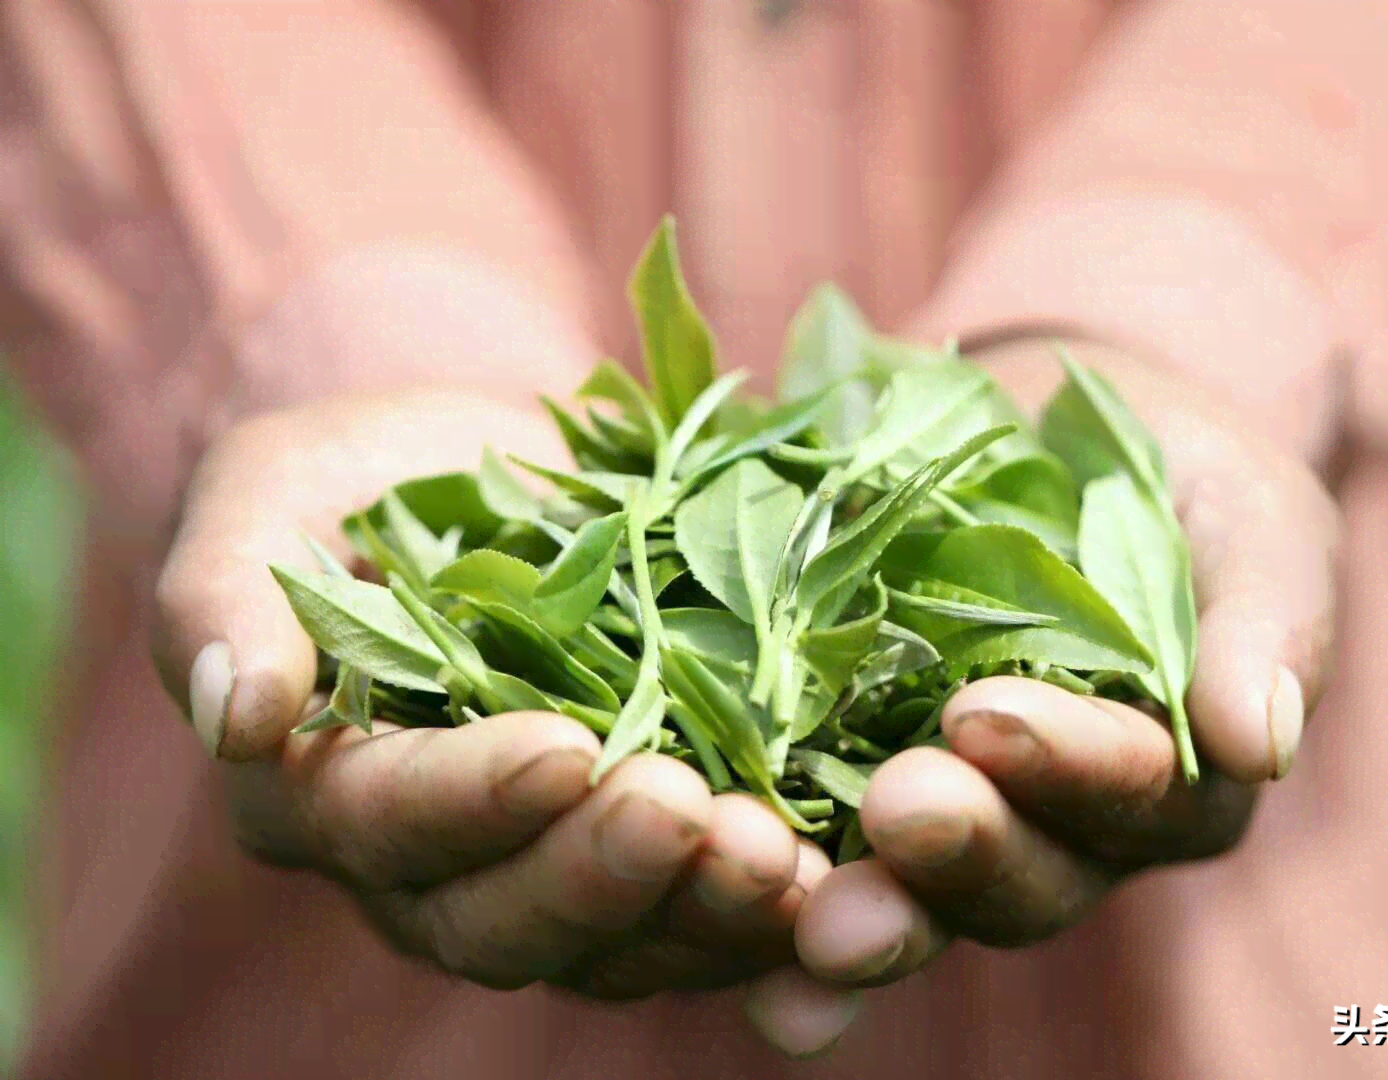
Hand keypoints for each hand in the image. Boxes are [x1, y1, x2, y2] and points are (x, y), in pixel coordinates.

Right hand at [151, 389, 831, 1000]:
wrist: (494, 482)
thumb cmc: (366, 478)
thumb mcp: (273, 492)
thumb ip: (224, 592)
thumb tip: (234, 713)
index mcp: (325, 786)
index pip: (385, 821)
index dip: (469, 799)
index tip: (561, 749)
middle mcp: (431, 865)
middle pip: (500, 920)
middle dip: (598, 876)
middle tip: (687, 815)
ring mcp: (547, 872)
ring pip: (613, 946)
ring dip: (697, 913)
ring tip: (779, 854)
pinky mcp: (646, 860)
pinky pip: (698, 919)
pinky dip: (761, 909)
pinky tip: (830, 870)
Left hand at [748, 343, 1340, 1051]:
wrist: (1051, 434)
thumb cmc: (1180, 480)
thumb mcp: (1249, 521)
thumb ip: (1267, 621)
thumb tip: (1262, 742)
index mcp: (1175, 778)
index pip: (1136, 793)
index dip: (1068, 766)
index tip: (990, 716)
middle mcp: (1066, 830)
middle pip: (1025, 875)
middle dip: (961, 850)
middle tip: (898, 806)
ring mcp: (958, 819)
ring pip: (920, 896)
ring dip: (869, 912)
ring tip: (803, 914)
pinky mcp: (852, 789)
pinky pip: (823, 869)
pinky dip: (781, 923)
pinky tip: (754, 971)